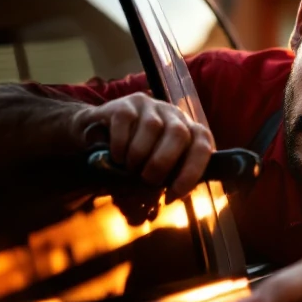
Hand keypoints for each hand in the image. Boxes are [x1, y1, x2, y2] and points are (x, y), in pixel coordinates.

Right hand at [73, 93, 213, 199]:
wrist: (98, 132)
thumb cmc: (136, 156)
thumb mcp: (157, 166)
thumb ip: (169, 177)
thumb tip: (173, 196)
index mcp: (188, 131)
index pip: (202, 146)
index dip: (192, 172)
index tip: (174, 193)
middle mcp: (173, 114)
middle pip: (178, 134)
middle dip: (162, 163)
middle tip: (147, 179)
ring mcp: (150, 106)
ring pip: (152, 127)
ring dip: (139, 155)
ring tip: (130, 168)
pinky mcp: (125, 104)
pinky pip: (126, 121)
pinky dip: (121, 144)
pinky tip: (117, 156)